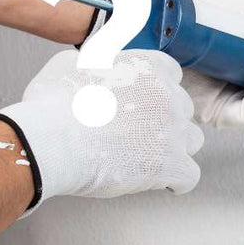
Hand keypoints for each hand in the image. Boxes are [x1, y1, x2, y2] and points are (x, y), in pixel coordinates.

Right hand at [0, 50, 203, 210]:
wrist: (51, 140)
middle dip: (165, 119)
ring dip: (175, 148)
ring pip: (192, 139)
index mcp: (147, 67)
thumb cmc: (52, 104)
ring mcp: (172, 131)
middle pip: (182, 107)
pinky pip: (189, 176)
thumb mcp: (69, 64)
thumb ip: (95, 61)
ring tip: (151, 157)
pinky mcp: (170, 165)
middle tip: (140, 132)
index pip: (171, 73)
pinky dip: (177, 181)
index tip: (145, 101)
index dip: (157, 89)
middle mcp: (166, 95)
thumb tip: (96, 65)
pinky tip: (164, 182)